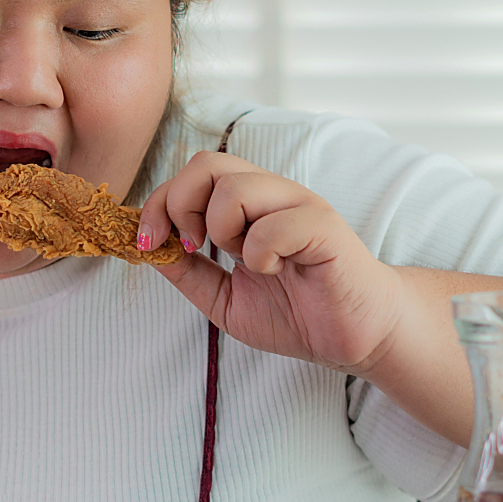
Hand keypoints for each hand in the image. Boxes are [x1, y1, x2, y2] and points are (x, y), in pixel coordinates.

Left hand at [137, 150, 405, 372]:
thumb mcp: (224, 298)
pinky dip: (260, 255)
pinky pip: (272, 226)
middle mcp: (271, 194)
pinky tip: (277, 271)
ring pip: (234, 189)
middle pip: (205, 164)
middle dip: (180, 207)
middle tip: (194, 248)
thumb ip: (188, 273)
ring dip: (222, 231)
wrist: (354, 338)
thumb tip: (148, 249)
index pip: (189, 175)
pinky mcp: (323, 226)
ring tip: (245, 261)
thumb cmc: (297, 313)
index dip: (157, 204)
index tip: (149, 243)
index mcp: (247, 205)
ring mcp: (298, 205)